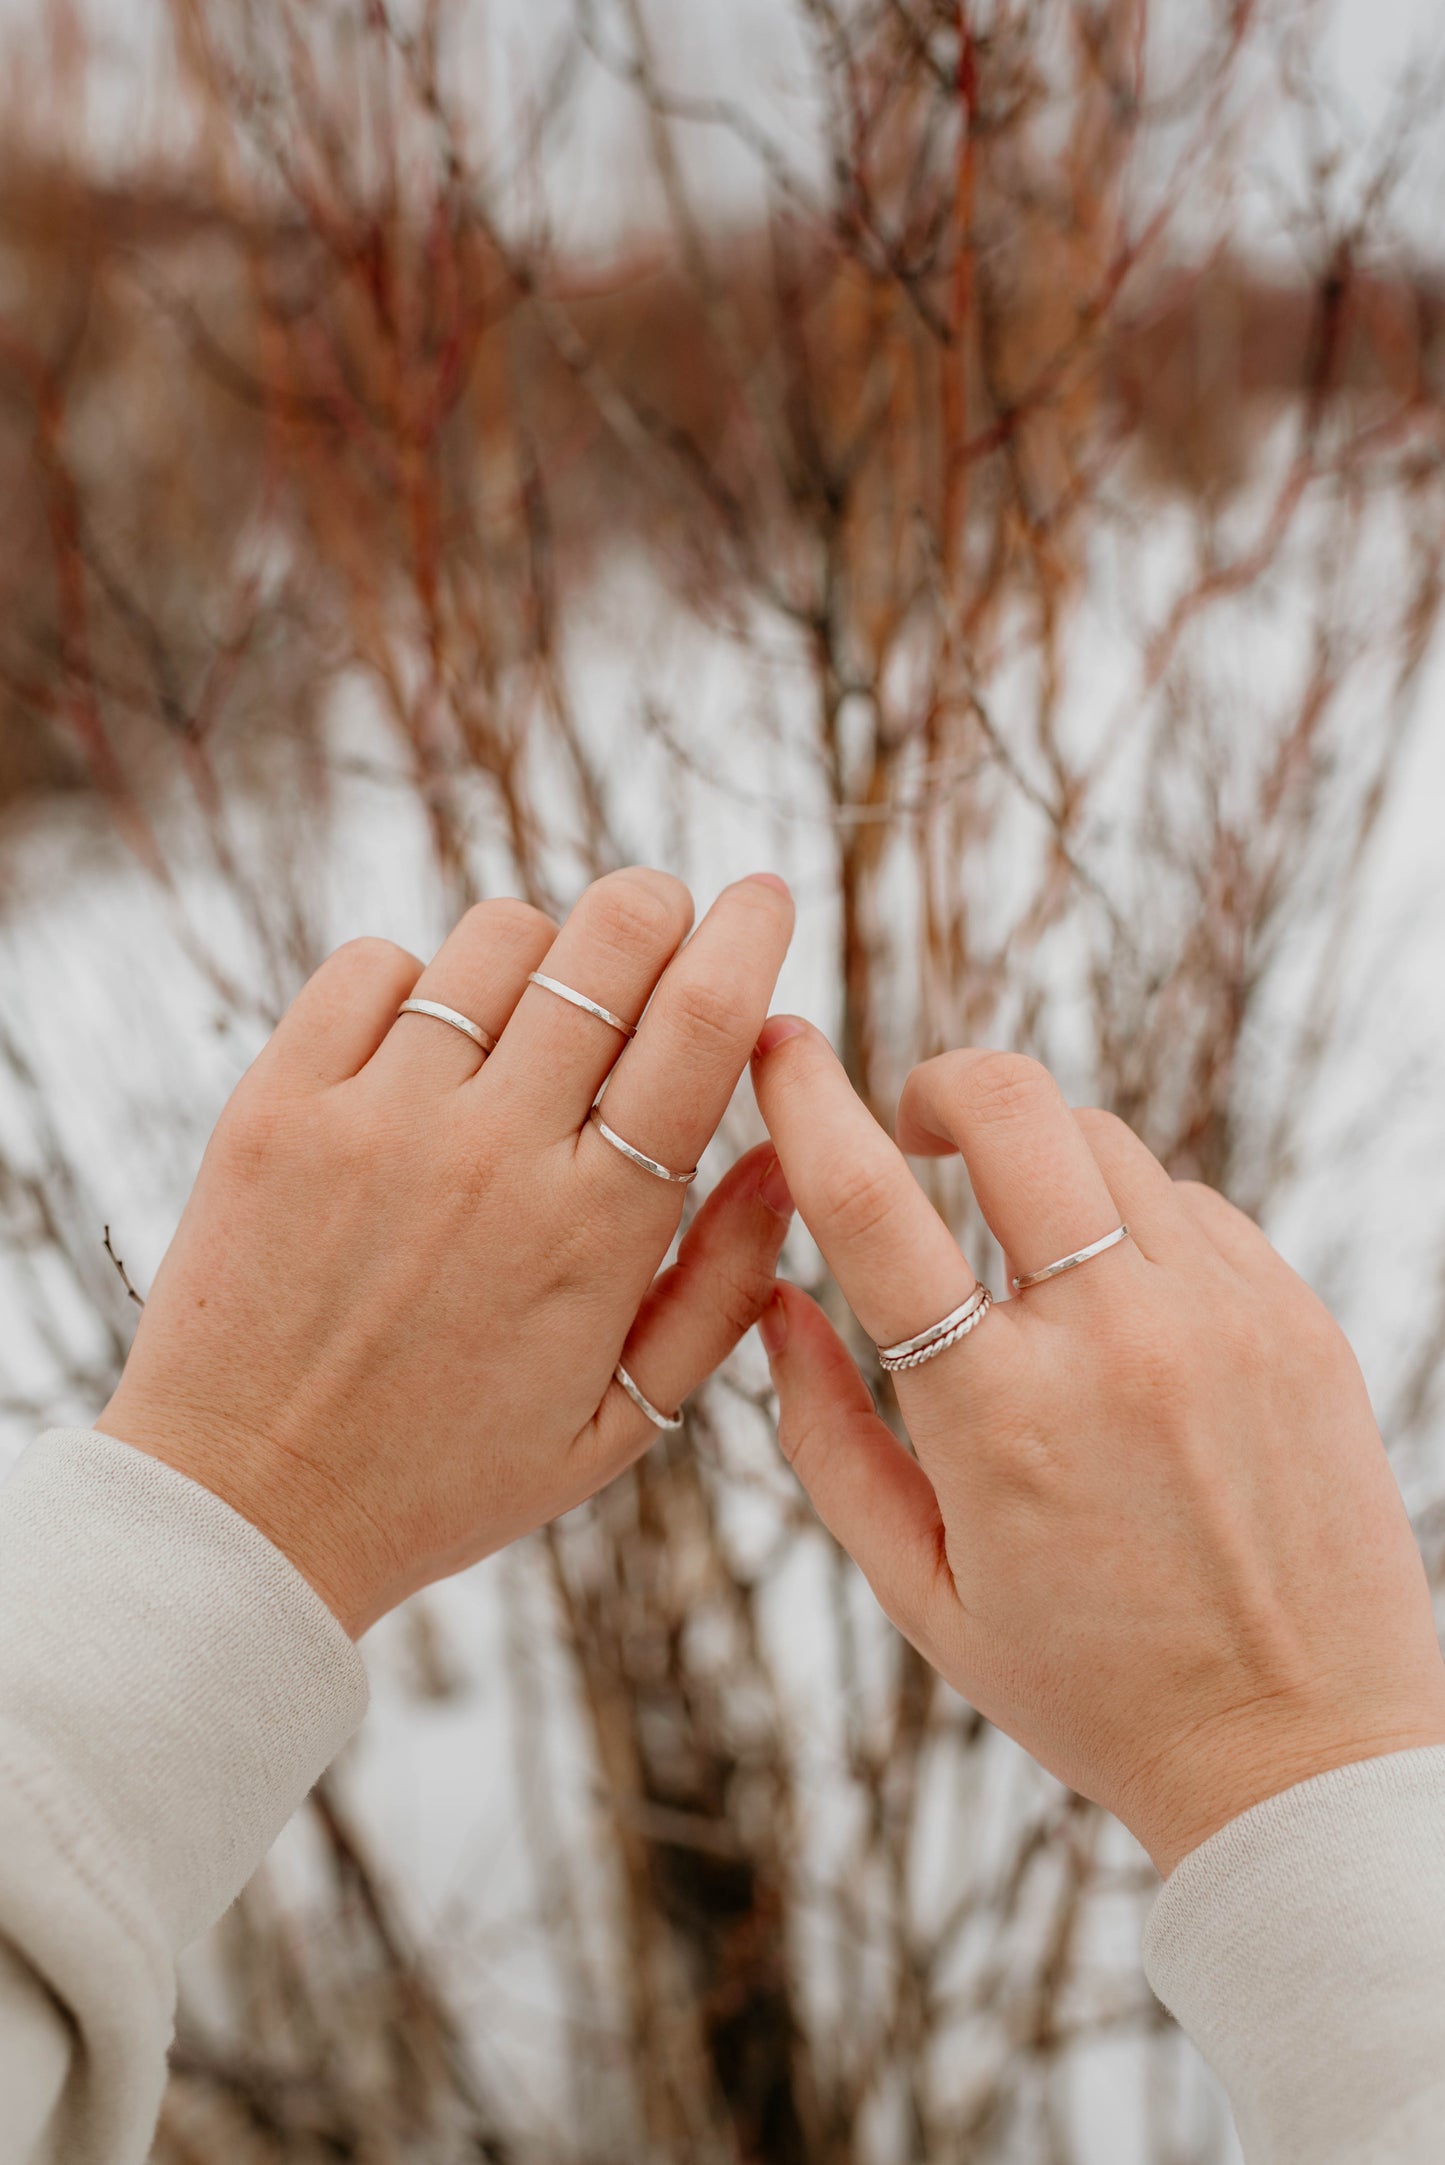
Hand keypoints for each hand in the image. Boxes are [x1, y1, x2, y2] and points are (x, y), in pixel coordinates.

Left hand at [101, 869, 796, 1635]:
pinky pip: (371, 965)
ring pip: (495, 937)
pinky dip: (416, 975)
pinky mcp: (277, 1107)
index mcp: (595, 1229)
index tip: (763, 896)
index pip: (701, 1024)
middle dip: (654, 906)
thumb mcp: (620, 1422)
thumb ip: (721, 1288)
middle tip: (656, 928)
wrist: (244, 1515)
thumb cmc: (447, 1475)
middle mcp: (492, 1154)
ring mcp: (376, 1120)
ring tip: (529, 1015)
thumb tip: (792, 1156)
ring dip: (540, 950)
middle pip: (607, 940)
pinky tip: (424, 1043)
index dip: (748, 934)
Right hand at [751, 1023, 1444, 1873]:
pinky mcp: (1295, 1318)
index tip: (778, 1045)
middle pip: (1014, 1108)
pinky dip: (1131, 1219)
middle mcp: (1115, 1342)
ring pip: (1105, 1143)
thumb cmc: (1092, 1687)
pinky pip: (1191, 1203)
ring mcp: (1222, 1317)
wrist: (1303, 1753)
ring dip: (1039, 1162)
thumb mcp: (921, 1594)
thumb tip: (771, 1303)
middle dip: (941, 1084)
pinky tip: (1120, 1301)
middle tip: (918, 1123)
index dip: (808, 1103)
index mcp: (998, 1418)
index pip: (875, 1208)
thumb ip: (827, 1439)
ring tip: (1023, 1244)